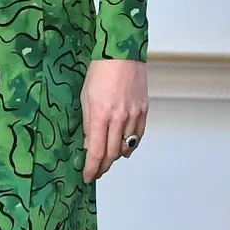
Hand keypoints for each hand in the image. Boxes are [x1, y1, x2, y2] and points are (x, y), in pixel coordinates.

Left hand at [80, 59, 147, 182]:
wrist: (122, 53)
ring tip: (107, 160)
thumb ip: (88, 123)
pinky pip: (138, 135)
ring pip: (126, 146)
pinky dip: (131, 145)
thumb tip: (88, 144)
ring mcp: (134, 114)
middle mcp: (120, 118)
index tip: (87, 177)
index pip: (96, 151)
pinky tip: (124, 149)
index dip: (92, 168)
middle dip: (103, 166)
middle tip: (96, 172)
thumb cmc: (100, 71)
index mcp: (101, 115)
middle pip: (112, 153)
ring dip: (116, 157)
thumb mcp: (85, 98)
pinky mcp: (144, 110)